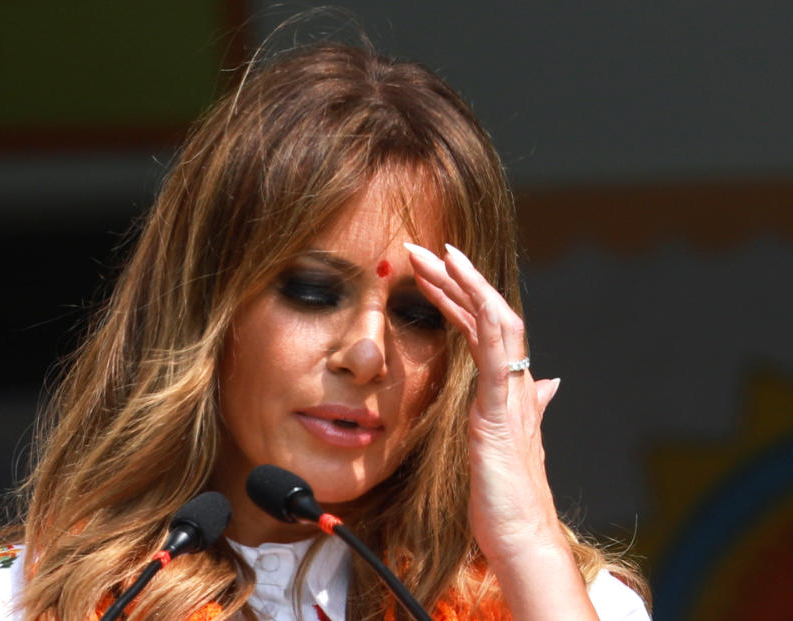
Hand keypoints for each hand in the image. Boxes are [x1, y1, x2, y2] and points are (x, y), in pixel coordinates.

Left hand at [403, 242, 563, 560]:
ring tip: (437, 256)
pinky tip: (474, 298)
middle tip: (421, 248)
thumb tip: (550, 382)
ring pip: (495, 324)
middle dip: (454, 277)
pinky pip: (499, 360)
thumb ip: (528, 406)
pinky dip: (489, 325)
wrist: (521, 538)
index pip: (483, 326)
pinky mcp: (502, 415)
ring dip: (466, 286)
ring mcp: (511, 397)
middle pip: (486, 315)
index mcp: (508, 388)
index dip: (460, 292)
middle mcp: (515, 384)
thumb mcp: (509, 443)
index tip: (433, 266)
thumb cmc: (508, 497)